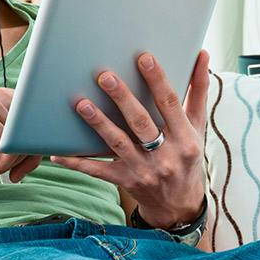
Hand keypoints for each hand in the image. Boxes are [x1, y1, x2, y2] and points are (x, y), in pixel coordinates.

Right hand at [0, 86, 43, 194]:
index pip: (40, 121)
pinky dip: (1, 165)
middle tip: (11, 172)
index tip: (23, 165)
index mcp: (3, 97)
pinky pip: (12, 149)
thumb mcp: (6, 149)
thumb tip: (52, 136)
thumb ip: (28, 138)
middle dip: (27, 158)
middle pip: (36, 130)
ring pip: (26, 140)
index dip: (37, 147)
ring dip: (12, 162)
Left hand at [51, 49, 211, 227]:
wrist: (180, 205)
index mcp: (185, 138)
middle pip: (141, 122)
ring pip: (118, 143)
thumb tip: (202, 54)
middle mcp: (165, 156)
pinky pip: (98, 170)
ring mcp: (143, 170)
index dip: (157, 80)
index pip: (170, 104)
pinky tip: (57, 154)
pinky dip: (77, 162)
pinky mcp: (125, 181)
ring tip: (81, 104)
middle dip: (122, 98)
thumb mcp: (197, 127)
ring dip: (98, 123)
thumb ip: (198, 91)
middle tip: (105, 76)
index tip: (144, 58)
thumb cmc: (187, 157)